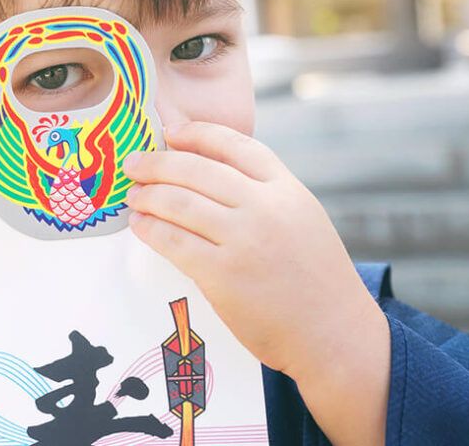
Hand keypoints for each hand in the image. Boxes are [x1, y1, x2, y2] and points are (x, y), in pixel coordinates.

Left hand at [124, 121, 388, 445]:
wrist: (334, 334)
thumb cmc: (316, 279)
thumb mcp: (303, 217)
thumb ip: (265, 193)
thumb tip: (208, 172)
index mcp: (286, 188)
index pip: (234, 144)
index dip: (196, 133)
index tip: (171, 133)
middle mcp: (264, 207)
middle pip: (196, 169)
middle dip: (157, 163)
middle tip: (134, 165)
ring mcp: (243, 240)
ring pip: (179, 202)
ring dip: (148, 196)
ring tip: (134, 196)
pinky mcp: (222, 275)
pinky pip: (173, 242)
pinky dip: (150, 230)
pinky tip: (141, 226)